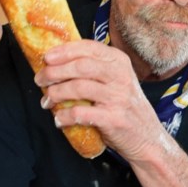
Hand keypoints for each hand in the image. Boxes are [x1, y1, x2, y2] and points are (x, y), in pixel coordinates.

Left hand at [34, 40, 161, 160]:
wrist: (148, 138)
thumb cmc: (126, 108)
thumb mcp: (118, 81)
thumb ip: (96, 69)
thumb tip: (58, 62)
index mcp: (120, 62)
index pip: (88, 48)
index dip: (64, 51)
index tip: (46, 57)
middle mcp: (121, 76)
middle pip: (80, 66)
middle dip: (54, 72)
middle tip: (40, 79)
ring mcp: (119, 97)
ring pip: (78, 87)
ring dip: (55, 94)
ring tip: (46, 101)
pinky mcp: (114, 118)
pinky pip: (81, 113)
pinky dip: (64, 116)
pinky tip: (59, 120)